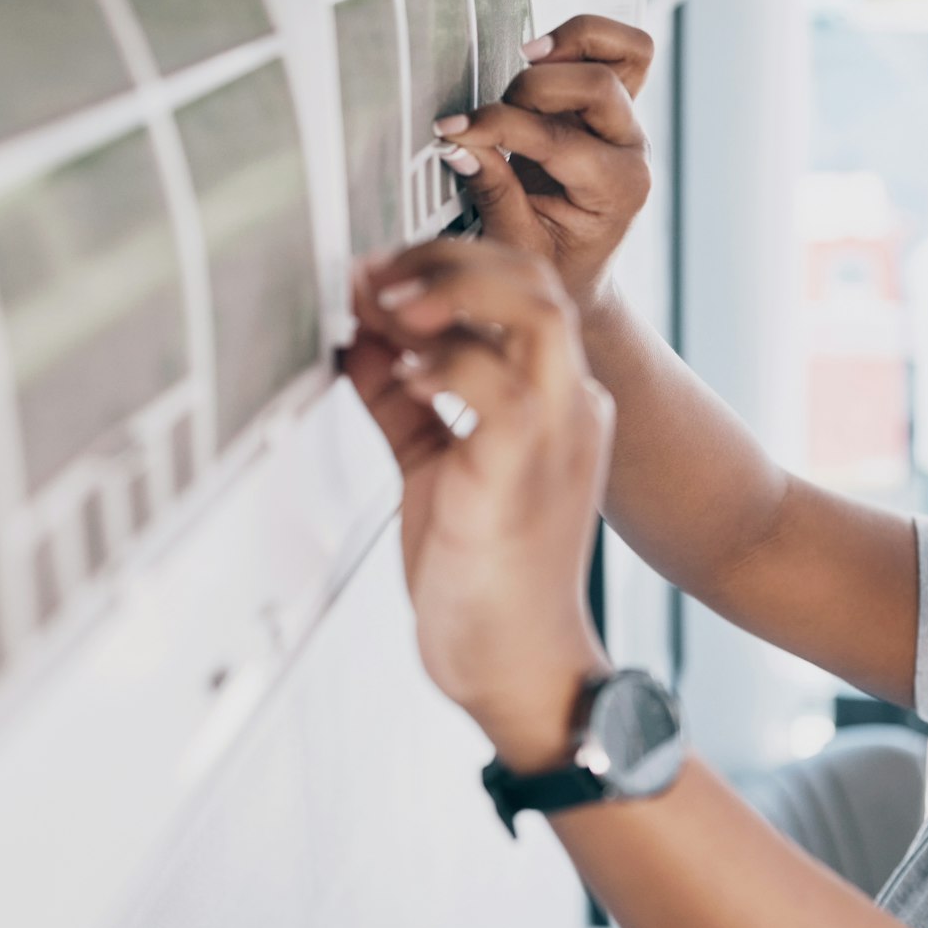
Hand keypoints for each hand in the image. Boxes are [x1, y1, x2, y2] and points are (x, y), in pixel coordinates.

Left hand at [344, 240, 614, 768]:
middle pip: (534, 280)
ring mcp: (557, 436)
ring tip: (384, 304)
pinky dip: (443, 363)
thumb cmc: (485, 578)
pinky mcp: (523, 473)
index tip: (377, 271)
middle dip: (446, 258)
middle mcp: (572, 407)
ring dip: (450, 291)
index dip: (447, 262)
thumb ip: (404, 402)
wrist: (518, 669)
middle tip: (374, 275)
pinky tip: (398, 373)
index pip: (523, 290)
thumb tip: (355, 339)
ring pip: (533, 311)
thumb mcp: (435, 468)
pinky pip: (499, 386)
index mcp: (558, 401)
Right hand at [432, 15, 653, 311]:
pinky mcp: (617, 105)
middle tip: (495, 113)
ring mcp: (629, 123)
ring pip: (627, 53)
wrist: (581, 272)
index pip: (556, 139)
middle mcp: (632, 151)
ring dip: (571, 44)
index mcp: (618, 191)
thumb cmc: (553, 263)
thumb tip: (458, 142)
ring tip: (527, 57)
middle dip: (532, 90)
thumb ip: (491, 190)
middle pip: (597, 86)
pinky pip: (624, 52)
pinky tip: (543, 53)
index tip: (453, 130)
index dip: (497, 127)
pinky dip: (586, 39)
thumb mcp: (516, 241)